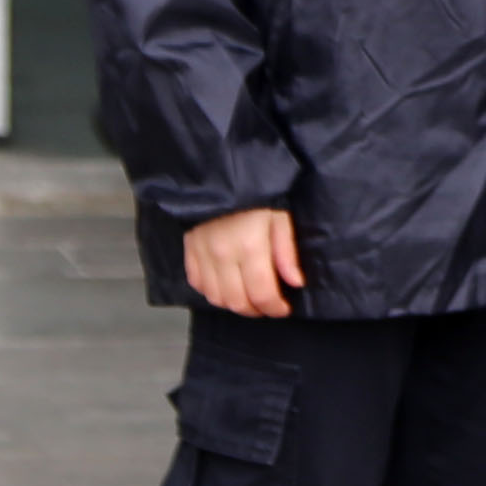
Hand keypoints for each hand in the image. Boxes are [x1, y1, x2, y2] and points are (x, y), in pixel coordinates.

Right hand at [183, 204, 304, 317]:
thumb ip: (287, 252)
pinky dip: (212, 292)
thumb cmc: (257, 194)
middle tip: (269, 306)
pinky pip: (197, 284)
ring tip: (250, 298)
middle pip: (237, 301)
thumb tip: (296, 282)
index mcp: (250, 246)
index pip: (261, 293)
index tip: (284, 308)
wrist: (222, 174)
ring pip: (216, 298)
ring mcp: (202, 254)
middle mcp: (222, 255)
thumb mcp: (281, 216)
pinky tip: (227, 285)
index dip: (275, 307)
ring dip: (235, 305)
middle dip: (257, 310)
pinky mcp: (189, 250)